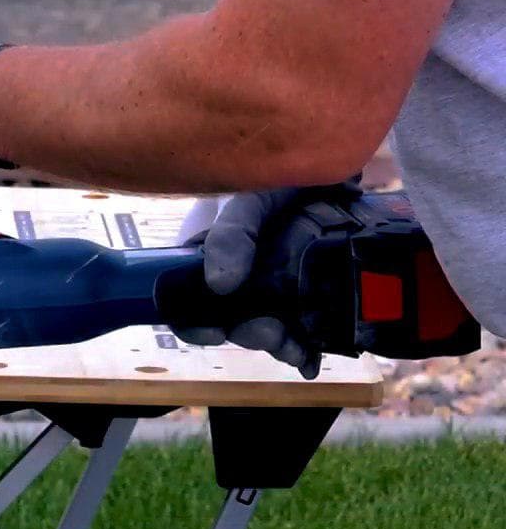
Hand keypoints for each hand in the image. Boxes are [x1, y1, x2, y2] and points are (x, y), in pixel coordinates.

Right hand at [172, 181, 360, 378]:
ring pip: (265, 328)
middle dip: (249, 334)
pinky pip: (301, 329)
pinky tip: (313, 360)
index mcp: (210, 255)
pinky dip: (305, 349)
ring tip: (299, 352)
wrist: (343, 169)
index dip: (193, 322)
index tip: (215, 332)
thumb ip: (231, 234)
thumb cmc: (287, 175)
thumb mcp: (252, 198)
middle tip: (273, 333)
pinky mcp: (310, 292)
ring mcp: (275, 286)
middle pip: (230, 320)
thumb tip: (221, 285)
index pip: (185, 298)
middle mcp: (238, 274)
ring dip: (278, 346)